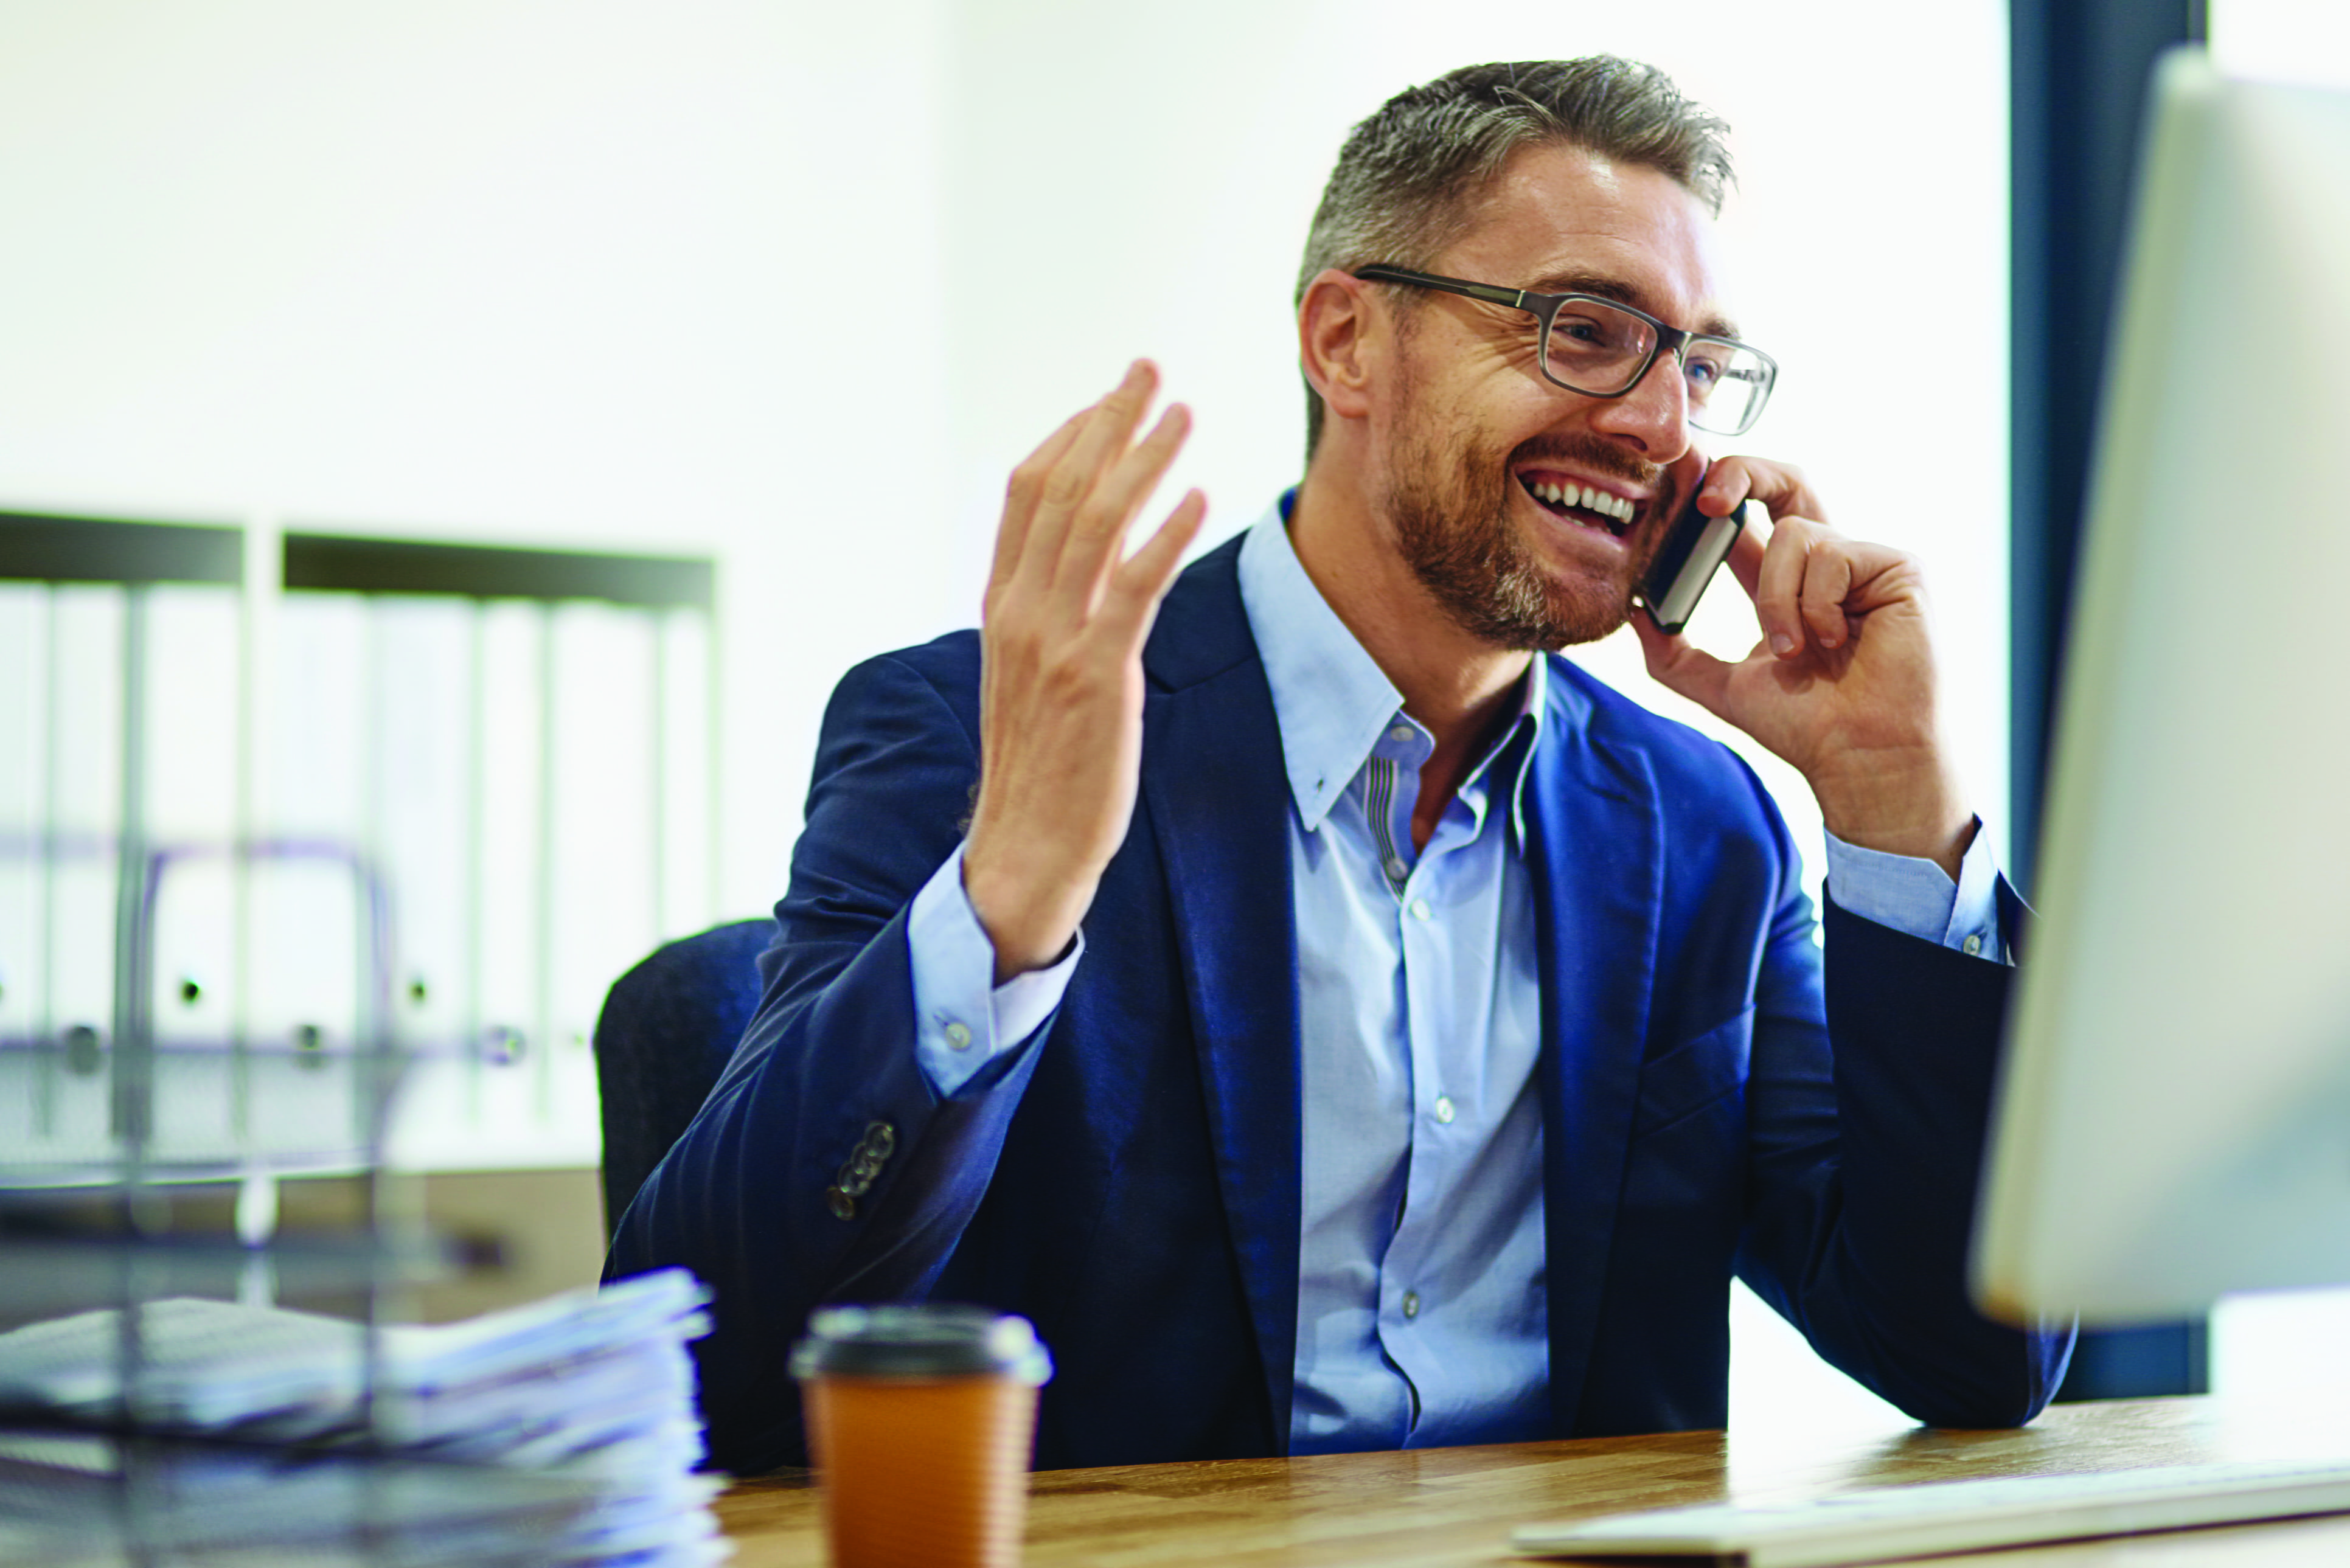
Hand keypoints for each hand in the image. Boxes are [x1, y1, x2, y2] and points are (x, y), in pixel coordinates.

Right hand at [962, 361, 1206, 980]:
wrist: (1024, 846)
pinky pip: (1132, 587)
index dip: (1070, 435)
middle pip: (1061, 489)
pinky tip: (1196, 496)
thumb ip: (1048, 616)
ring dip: (1141, 459)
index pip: (1025, 494)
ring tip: (1182, 413)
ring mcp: (1055, 640)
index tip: (1110, 396)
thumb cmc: (1041, 768)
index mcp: (1001, 605)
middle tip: (1149, 370)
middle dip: (1109, 421)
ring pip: (1095, 524)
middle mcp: (1020, 611)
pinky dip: (1163, 534)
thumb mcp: (1029, 676)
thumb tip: (1082, 568)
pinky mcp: (1097, 674)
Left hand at [1631, 456, 1973, 876]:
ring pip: (1792, 535)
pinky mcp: (1897, 567)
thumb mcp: (1722, 685)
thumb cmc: (1807, 726)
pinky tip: (1837, 641)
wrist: (1860, 756)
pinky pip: (1831, 555)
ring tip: (1795, 651)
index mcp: (1785, 582)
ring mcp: (1863, 560)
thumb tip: (1632, 610)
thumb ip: (1673, 652)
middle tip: (1704, 498)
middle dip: (1742, 471)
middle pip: (1783, 483)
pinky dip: (1816, 605)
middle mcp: (1825, 562)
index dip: (1711, 491)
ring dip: (1777, 600)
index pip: (1745, 518)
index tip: (1674, 479)